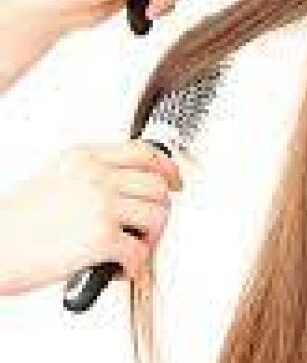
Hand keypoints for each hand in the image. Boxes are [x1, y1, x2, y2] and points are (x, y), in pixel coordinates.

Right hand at [0, 141, 180, 295]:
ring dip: (150, 238)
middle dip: (159, 210)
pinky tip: (116, 269)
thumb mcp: (56, 179)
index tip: (174, 182)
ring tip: (130, 248)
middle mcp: (96, 176)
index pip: (144, 152)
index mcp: (84, 158)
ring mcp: (101, 205)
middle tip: (147, 228)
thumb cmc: (16, 223)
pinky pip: (140, 252)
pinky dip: (133, 266)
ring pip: (157, 216)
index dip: (167, 169)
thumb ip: (93, 177)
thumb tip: (129, 190)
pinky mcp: (101, 237)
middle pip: (158, 185)